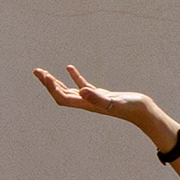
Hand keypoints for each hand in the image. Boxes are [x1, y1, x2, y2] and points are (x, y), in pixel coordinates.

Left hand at [34, 65, 166, 138]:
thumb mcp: (113, 101)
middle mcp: (86, 103)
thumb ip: (97, 97)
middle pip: (61, 94)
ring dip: (56, 81)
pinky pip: (82, 85)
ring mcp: (92, 99)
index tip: (46, 76)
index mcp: (86, 105)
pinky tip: (69, 67)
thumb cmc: (130, 108)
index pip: (62, 98)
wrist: (143, 112)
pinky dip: (74, 76)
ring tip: (44, 72)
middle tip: (36, 71)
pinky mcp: (100, 94)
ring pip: (69, 90)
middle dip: (48, 83)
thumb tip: (81, 91)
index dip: (52, 88)